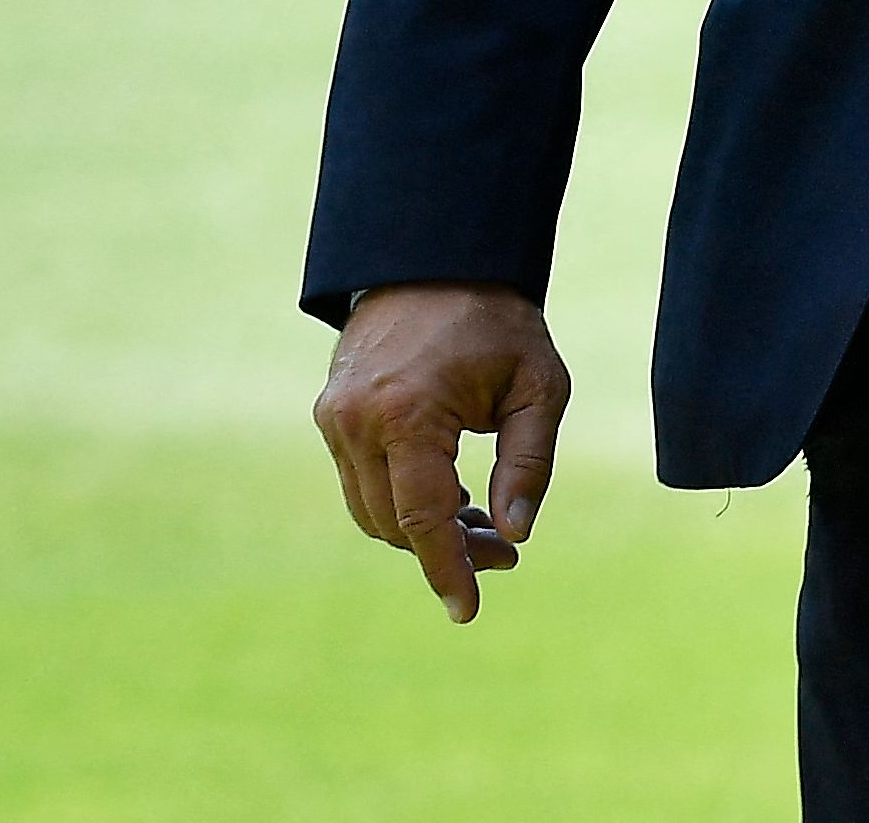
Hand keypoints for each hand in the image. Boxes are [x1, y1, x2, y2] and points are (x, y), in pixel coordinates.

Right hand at [312, 282, 570, 623]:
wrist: (435, 258)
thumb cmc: (497, 322)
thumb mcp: (538, 387)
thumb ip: (530, 462)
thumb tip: (516, 534)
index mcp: (409, 413)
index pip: (422, 519)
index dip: (446, 569)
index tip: (467, 611)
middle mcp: (357, 421)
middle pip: (395, 524)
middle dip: (448, 550)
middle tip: (504, 551)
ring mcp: (335, 417)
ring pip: (372, 510)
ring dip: (423, 530)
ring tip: (482, 521)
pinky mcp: (329, 413)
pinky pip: (362, 482)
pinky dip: (401, 500)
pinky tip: (451, 493)